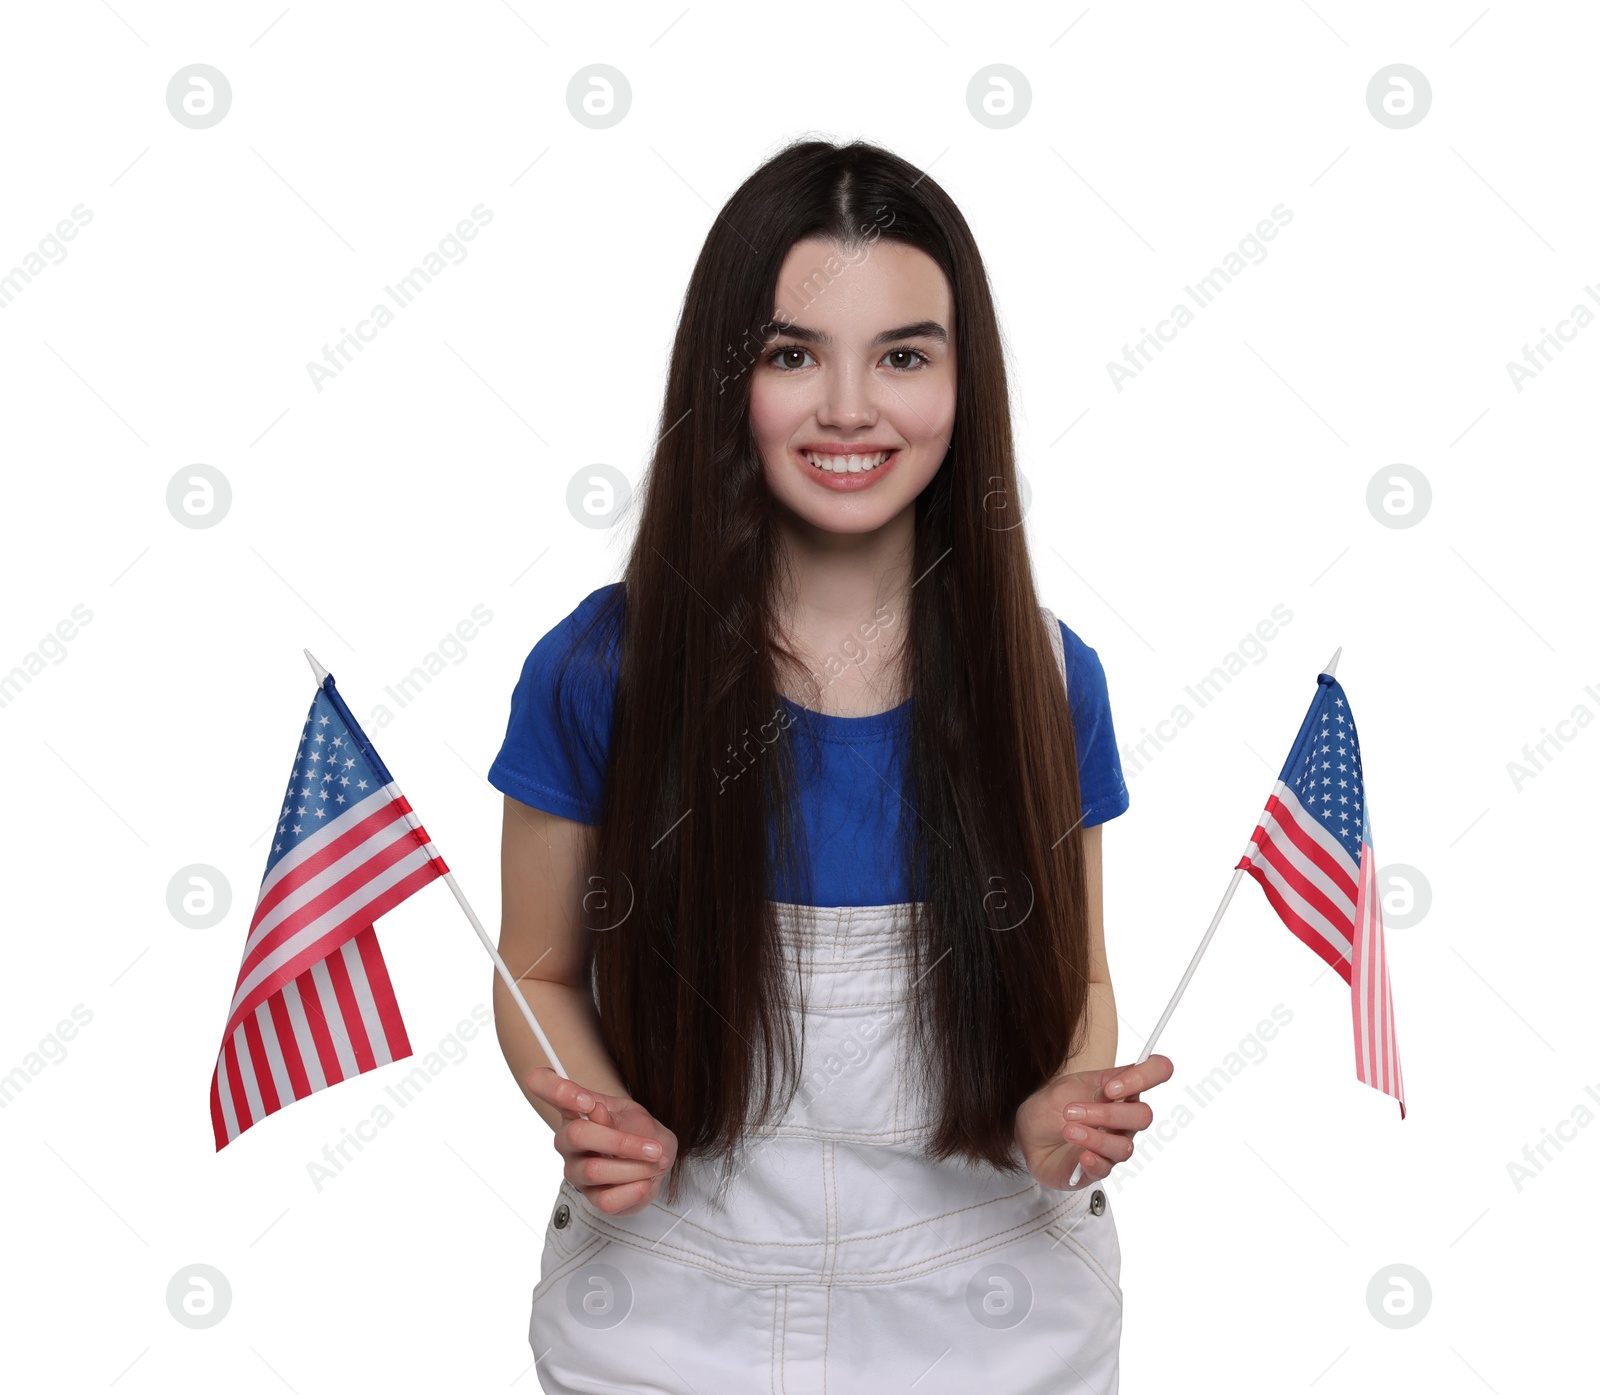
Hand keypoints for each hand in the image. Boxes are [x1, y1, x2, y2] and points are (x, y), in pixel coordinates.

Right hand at [526, 1066, 677, 1216]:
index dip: (556, 1089)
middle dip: (621, 1142)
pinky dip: (632, 1191)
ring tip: (656, 1163)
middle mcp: (566, 1139)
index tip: (587, 1101)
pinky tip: (645, 1181)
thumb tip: (595, 1112)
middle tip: (653, 1148)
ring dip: (634, 1168)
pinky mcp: (589, 1197)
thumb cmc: (638, 1129)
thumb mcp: (634, 1115)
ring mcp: (575, 1170)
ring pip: (594, 1171)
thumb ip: (615, 1117)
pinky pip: (606, 1200)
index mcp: (573, 1108)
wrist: (654, 1158)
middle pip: (577, 1135)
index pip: (542, 1084)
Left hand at [1013, 1055, 1173, 1190]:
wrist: (1027, 1134)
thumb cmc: (1050, 1107)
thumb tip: (1115, 1086)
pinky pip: (1106, 1169)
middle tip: (1071, 1111)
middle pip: (1143, 1116)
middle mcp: (1123, 1119)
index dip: (1144, 1077)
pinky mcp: (1097, 1169)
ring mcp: (1113, 1146)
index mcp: (1120, 1089)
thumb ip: (1093, 1085)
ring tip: (1068, 1131)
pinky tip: (1081, 1155)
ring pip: (1125, 1146)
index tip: (1112, 1088)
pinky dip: (1094, 1161)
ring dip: (1094, 1137)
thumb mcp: (1065, 1086)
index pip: (1155, 1072)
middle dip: (1107, 1113)